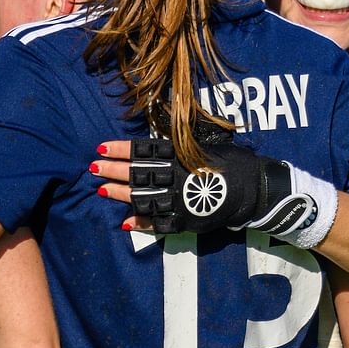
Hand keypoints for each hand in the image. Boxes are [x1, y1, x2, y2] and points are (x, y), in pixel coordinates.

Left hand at [91, 139, 339, 248]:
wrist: (257, 189)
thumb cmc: (232, 160)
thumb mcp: (207, 142)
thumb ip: (181, 139)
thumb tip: (160, 123)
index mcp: (182, 155)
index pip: (144, 149)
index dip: (121, 149)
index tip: (101, 146)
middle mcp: (178, 177)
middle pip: (139, 173)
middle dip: (113, 170)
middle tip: (92, 168)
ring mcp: (182, 201)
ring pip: (144, 198)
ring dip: (121, 195)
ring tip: (101, 190)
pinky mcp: (188, 221)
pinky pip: (161, 224)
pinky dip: (143, 224)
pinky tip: (125, 222)